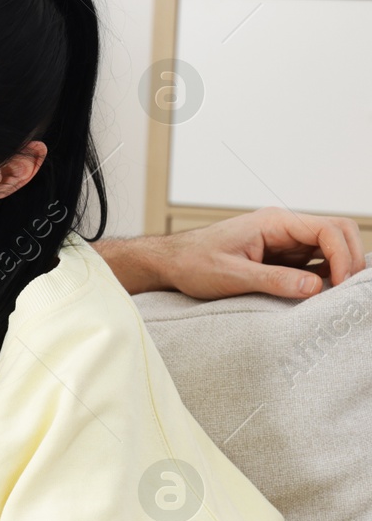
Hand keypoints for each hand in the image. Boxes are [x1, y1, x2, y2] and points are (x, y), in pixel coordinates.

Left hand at [151, 207, 365, 299]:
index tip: (341, 285)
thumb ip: (273, 280)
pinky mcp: (281, 258)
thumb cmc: (193, 263)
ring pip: (330, 249)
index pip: (328, 230)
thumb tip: (316, 288)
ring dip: (341, 270)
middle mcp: (284, 228)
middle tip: (347, 293)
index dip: (344, 256)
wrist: (170, 263)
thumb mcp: (231, 275)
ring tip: (339, 298)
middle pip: (338, 234)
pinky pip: (314, 264)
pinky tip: (323, 296)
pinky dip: (326, 277)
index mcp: (274, 222)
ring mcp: (285, 242)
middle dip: (351, 260)